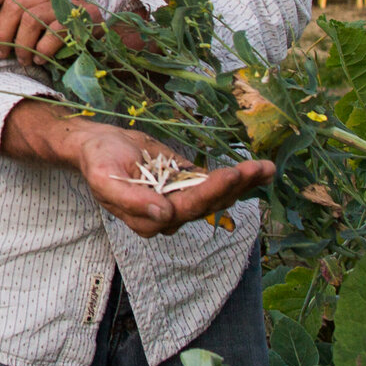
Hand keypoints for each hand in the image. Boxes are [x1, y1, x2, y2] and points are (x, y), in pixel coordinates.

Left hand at [0, 0, 97, 62]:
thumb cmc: (61, 28)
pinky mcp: (82, 18)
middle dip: (2, 33)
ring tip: (24, 60)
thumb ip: (15, 13)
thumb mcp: (37, 14)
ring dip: (22, 46)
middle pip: (14, 4)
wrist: (99, 36)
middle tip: (2, 52)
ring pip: (30, 19)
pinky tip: (41, 59)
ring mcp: (68, 1)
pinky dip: (41, 51)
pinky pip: (52, 34)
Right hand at [2, 99, 273, 236]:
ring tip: (267, 169)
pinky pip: (216, 183)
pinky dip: (240, 178)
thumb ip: (133, 202)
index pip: (186, 209)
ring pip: (218, 195)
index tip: (230, 174)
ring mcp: (181, 200)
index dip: (209, 193)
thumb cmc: (98, 162)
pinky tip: (261, 171)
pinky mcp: (188, 185)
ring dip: (245, 183)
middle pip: (208, 203)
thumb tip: (165, 214)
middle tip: (257, 168)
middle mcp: (169, 215)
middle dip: (235, 186)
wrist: (98, 146)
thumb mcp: (106, 180)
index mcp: (149, 219)